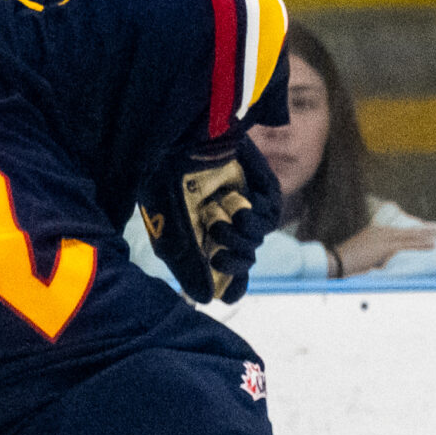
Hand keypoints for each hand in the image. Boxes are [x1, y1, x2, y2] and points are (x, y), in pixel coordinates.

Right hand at [169, 133, 281, 301]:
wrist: (181, 135)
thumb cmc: (166, 179)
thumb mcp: (169, 228)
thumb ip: (187, 265)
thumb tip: (206, 299)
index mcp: (197, 234)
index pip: (223, 273)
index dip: (229, 285)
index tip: (222, 291)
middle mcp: (221, 221)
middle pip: (243, 261)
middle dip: (234, 264)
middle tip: (218, 255)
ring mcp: (241, 204)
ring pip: (256, 241)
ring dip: (240, 239)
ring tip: (219, 219)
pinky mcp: (261, 188)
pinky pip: (270, 217)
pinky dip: (256, 219)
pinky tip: (237, 207)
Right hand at [331, 223, 435, 276]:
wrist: (334, 262)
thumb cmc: (342, 263)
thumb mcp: (359, 257)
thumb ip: (371, 256)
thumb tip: (378, 263)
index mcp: (374, 233)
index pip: (398, 231)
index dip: (413, 232)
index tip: (424, 231)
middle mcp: (380, 232)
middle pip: (407, 230)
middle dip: (424, 230)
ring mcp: (383, 238)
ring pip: (411, 235)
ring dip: (428, 235)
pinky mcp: (385, 246)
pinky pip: (408, 245)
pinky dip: (421, 244)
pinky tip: (433, 245)